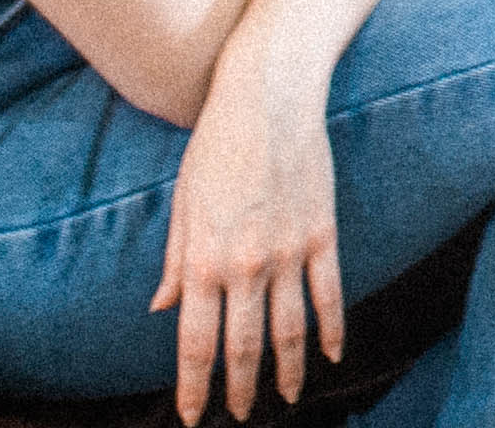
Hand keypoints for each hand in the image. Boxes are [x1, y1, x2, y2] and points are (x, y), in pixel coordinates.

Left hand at [155, 63, 345, 420]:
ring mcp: (289, 252)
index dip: (193, 387)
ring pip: (291, 331)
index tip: (193, 417)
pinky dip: (332, 331)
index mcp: (204, 261)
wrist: (268, 97)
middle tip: (238, 416)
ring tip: (285, 399)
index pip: (197, 344)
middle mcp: (246, 265)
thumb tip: (162, 309)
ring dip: (287, 372)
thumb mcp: (182, 205)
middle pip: (243, 347)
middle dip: (238, 389)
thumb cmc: (215, 147)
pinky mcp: (322, 234)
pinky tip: (331, 356)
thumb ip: (176, 262)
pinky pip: (330, 294)